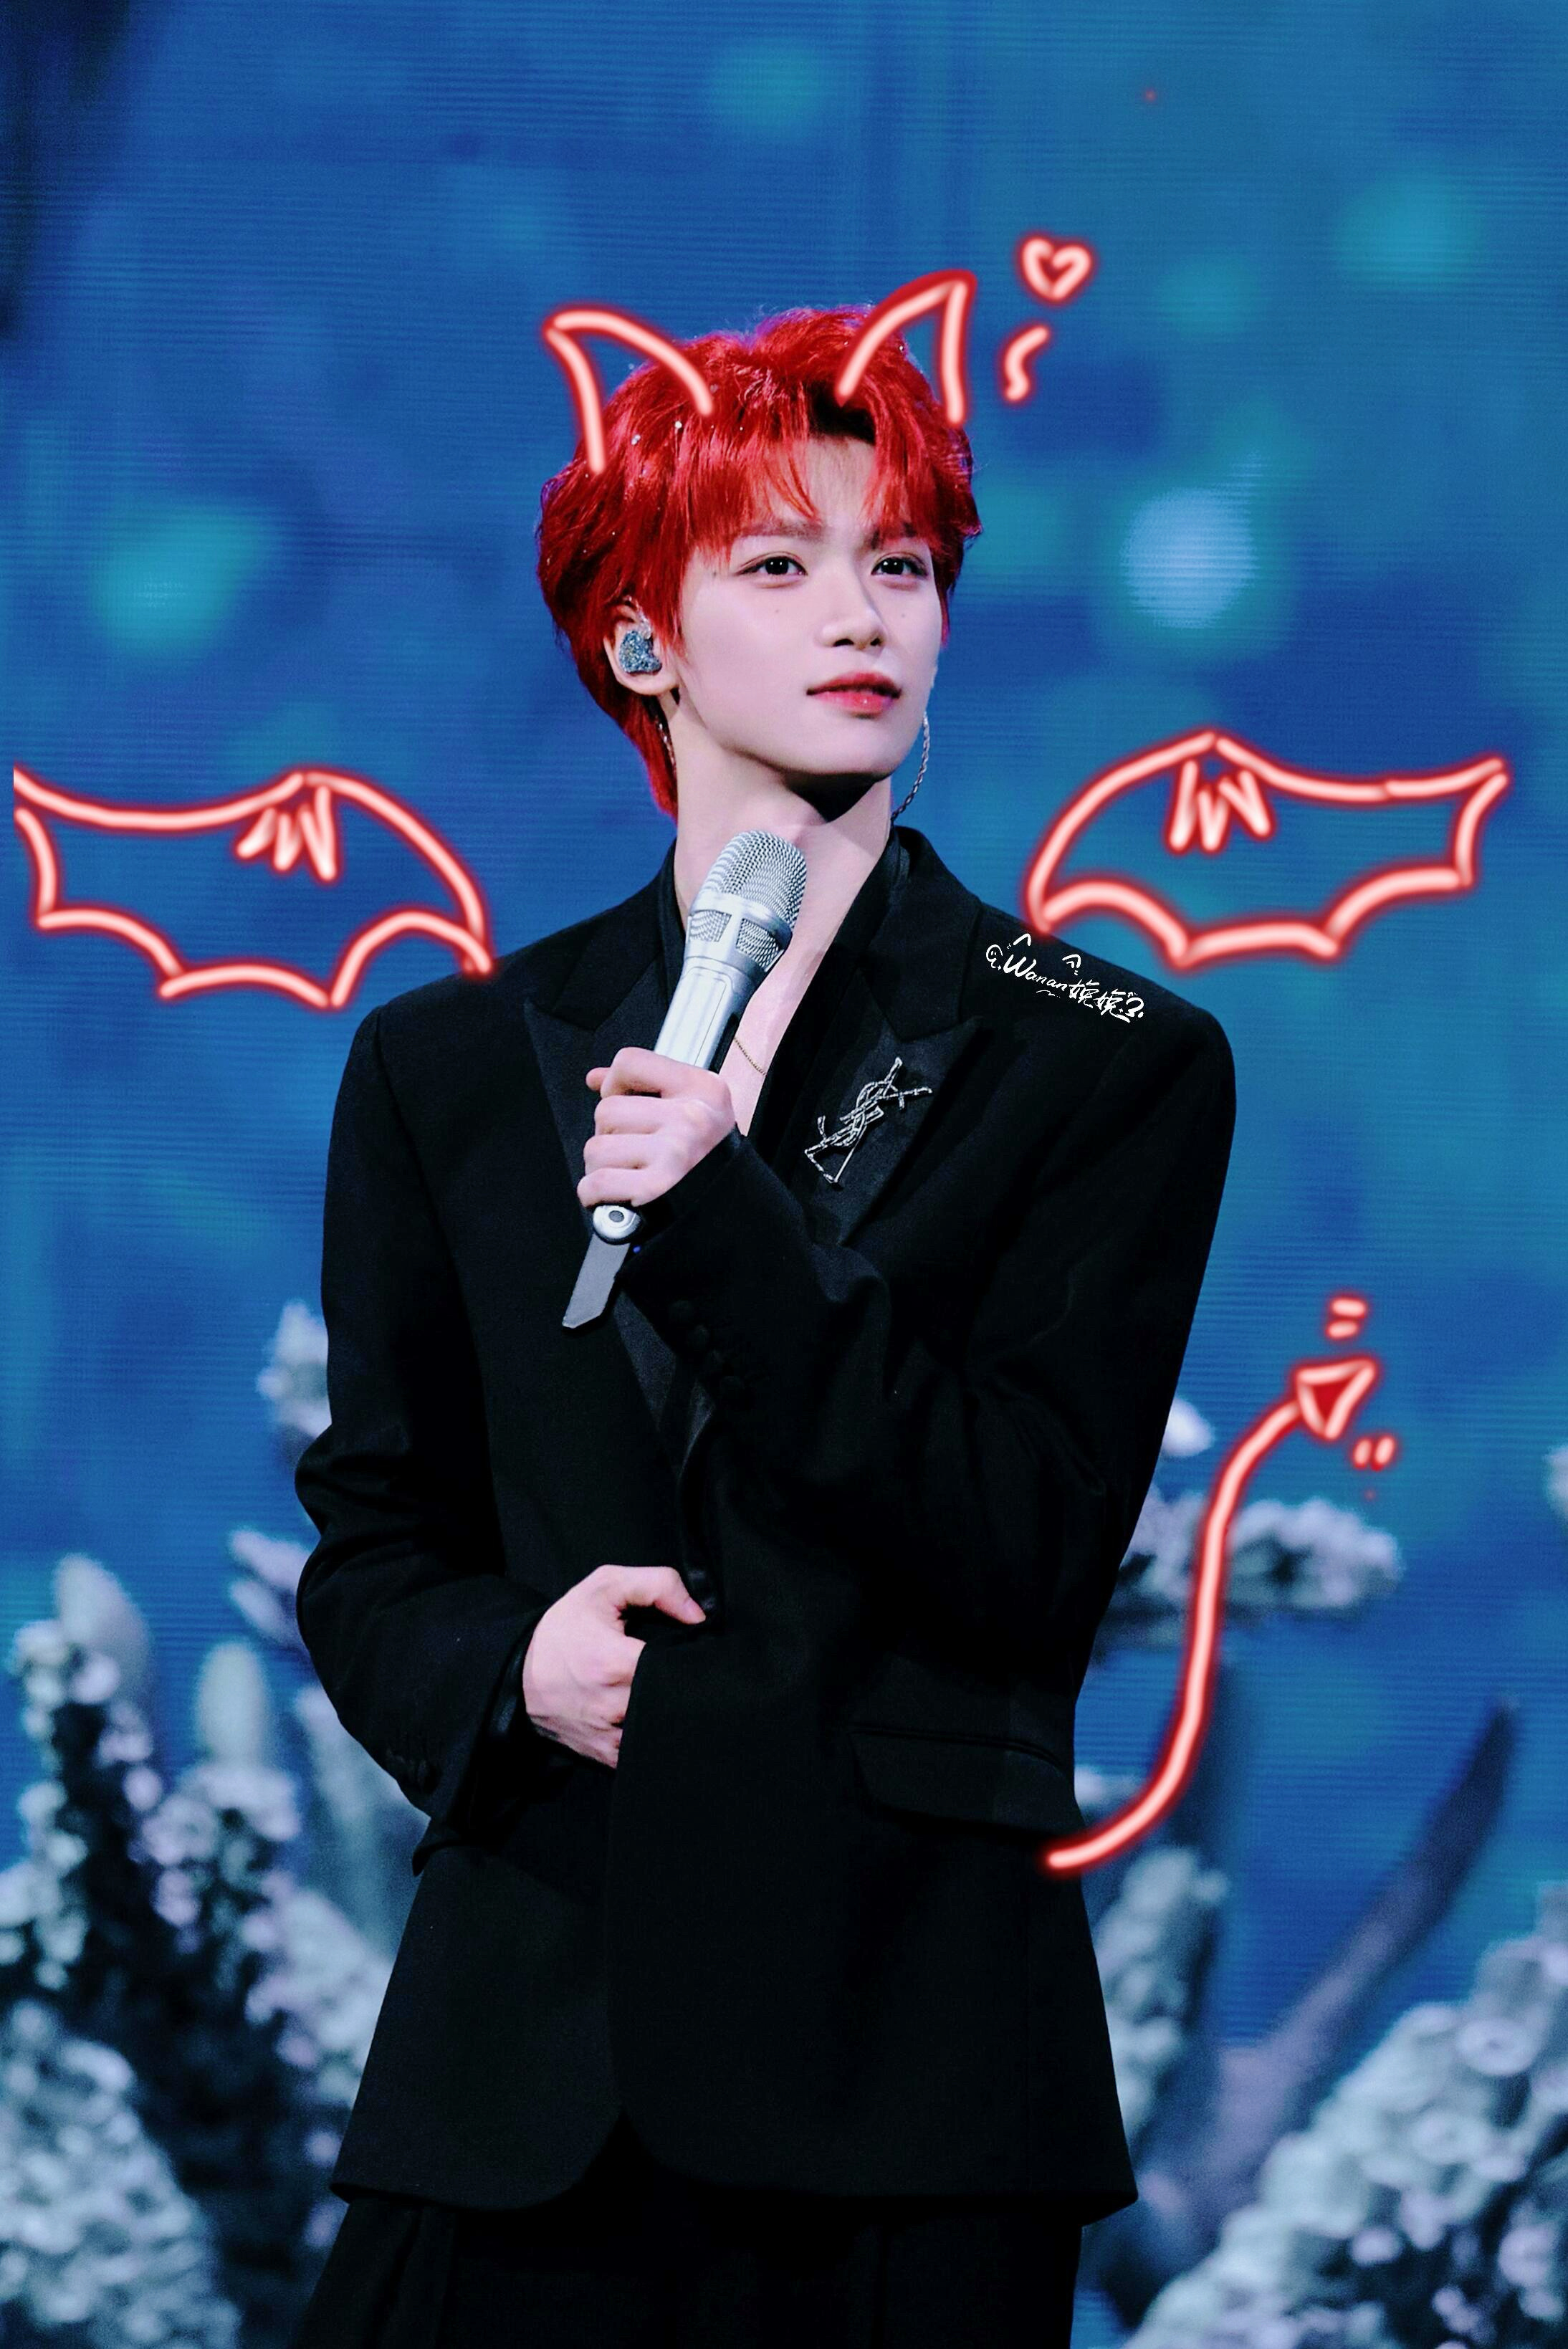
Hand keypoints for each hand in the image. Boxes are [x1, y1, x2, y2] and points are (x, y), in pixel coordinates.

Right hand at [520, 1564, 705, 1768]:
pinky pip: (643, 1751)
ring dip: (669, 1711)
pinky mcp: (605, 1756)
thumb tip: (698, 1617)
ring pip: (662, 1727)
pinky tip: (648, 1714)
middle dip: (683, 1684)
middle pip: (674, 1698)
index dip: (691, 1655)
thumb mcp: (605, 1586)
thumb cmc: (564, 1628)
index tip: (690, 1648)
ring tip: (663, 1691)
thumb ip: (658, 1586)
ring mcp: (611, 1737)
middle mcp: (615, 1706)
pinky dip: (651, 1734)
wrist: (517, 1671)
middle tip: (677, 1669)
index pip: (678, 1665)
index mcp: (617, 1663)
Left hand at [577, 1047, 736, 1213]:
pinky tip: (615, 1195)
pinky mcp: (657, 1188)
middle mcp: (691, 1117)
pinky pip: (596, 1183)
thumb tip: (596, 1078)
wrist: (733, 1208)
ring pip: (596, 1148)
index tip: (623, 1102)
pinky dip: (594, 1194)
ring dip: (602, 1168)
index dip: (614, 1084)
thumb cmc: (708, 1161)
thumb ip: (645, 1087)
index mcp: (702, 1089)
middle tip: (634, 1152)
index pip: (629, 1062)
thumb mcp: (693, 1110)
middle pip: (606, 1110)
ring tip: (630, 1175)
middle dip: (610, 1135)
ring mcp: (675, 1152)